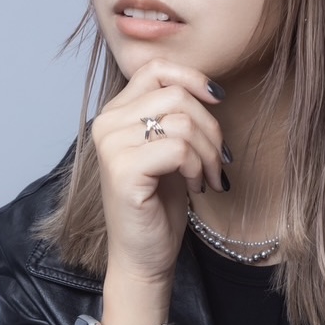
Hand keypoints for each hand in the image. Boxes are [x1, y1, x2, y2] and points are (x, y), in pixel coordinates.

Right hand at [91, 60, 226, 286]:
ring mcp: (110, 146)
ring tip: (208, 177)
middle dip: (211, 127)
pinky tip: (196, 187)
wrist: (144, 254)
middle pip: (176, 94)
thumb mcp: (170, 149)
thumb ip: (177, 114)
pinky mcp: (123, 170)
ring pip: (182, 121)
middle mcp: (106, 123)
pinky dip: (197, 168)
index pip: (156, 70)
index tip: (217, 101)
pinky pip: (178, 148)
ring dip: (208, 152)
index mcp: (115, 113)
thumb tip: (212, 90)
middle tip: (218, 161)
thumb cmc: (159, 204)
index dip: (193, 78)